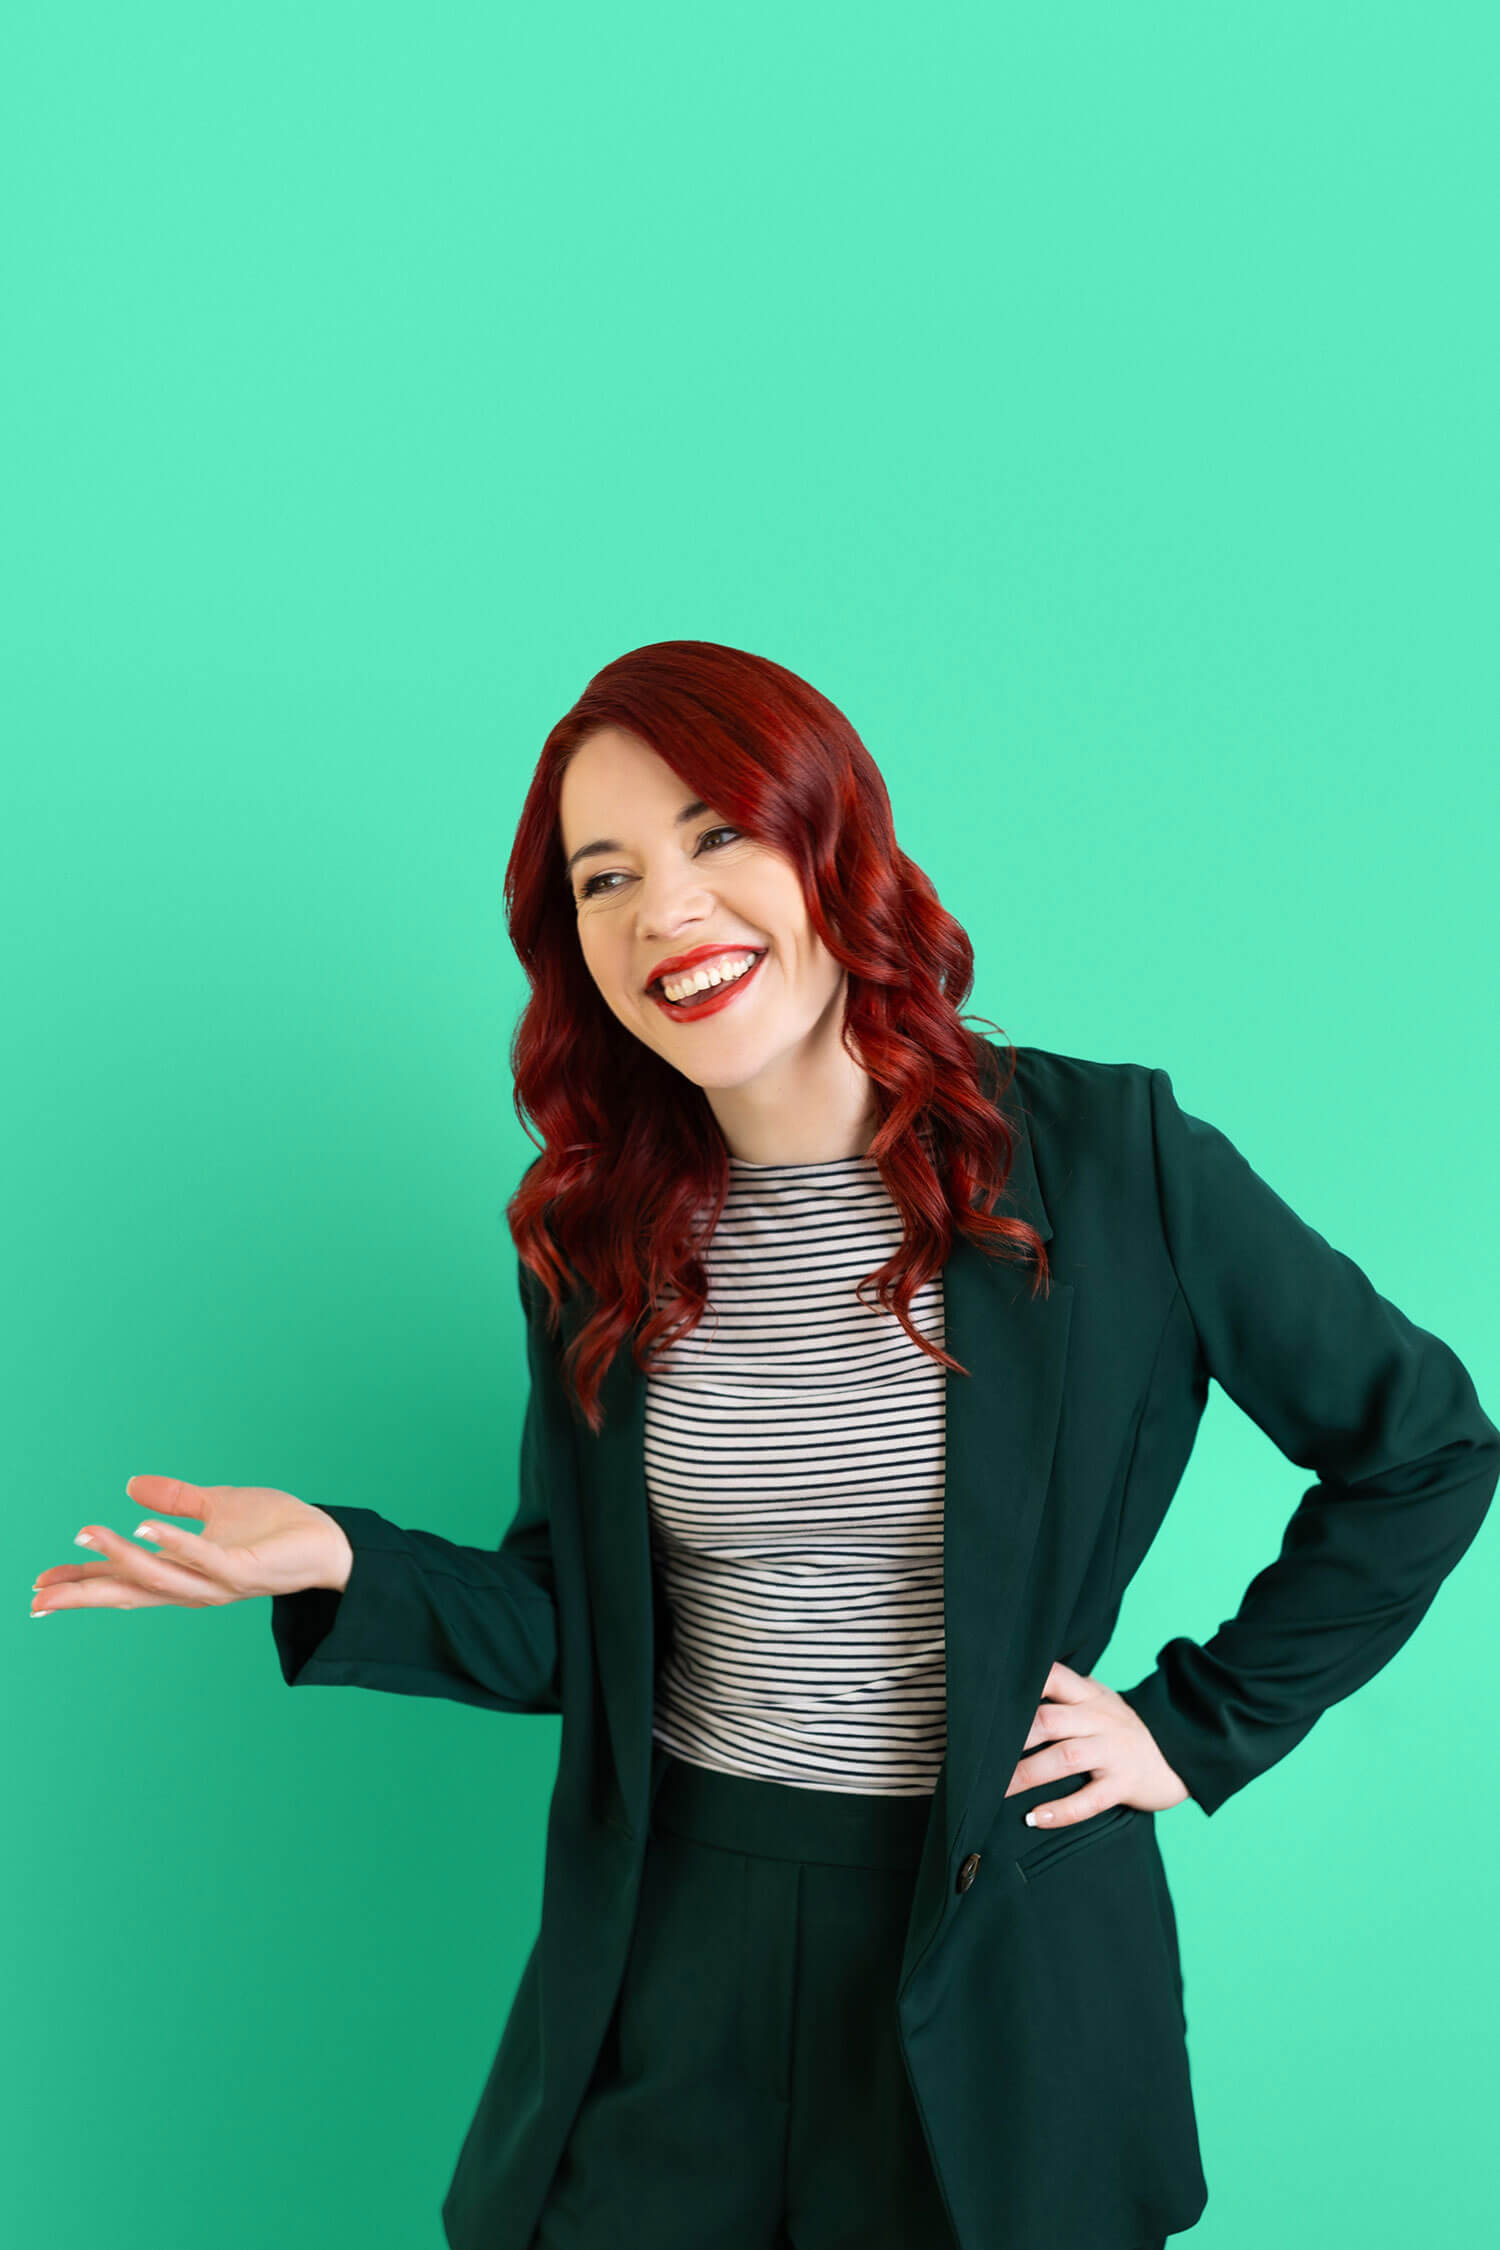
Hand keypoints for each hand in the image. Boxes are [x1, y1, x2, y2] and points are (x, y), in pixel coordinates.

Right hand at [29, 1476, 354, 1614]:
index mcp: (184, 1574)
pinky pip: (203, 1556)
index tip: (41, 1588)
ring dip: (119, 1557)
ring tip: (86, 1533)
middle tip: (40, 1595)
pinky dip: (173, 1542)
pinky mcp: (243, 1570)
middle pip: (130, 1592)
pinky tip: (143, 1527)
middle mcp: (196, 1586)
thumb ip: (175, 1500)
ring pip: (160, 1575)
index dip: (83, 1584)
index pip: (124, 1582)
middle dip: (85, 1592)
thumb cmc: (277, 1528)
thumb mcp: (217, 1505)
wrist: (329, 1540)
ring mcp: (218, 1582)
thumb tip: (130, 1486)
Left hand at [1003, 1659, 1189, 1825]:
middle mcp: (1099, 1719)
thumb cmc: (1120, 1729)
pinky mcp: (1124, 1784)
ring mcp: (1113, 1751)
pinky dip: (1060, 1811)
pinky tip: (1034, 1818)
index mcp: (1088, 1695)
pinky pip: (1090, 1800)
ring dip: (1027, 1775)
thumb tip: (1007, 1700)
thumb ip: (1063, 1698)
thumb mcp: (1098, 1702)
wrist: (1178, 1753)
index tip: (986, 1699)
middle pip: (1049, 1720)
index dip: (1022, 1684)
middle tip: (978, 1756)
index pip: (1053, 1677)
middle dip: (1012, 1738)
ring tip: (996, 1791)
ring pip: (1065, 1758)